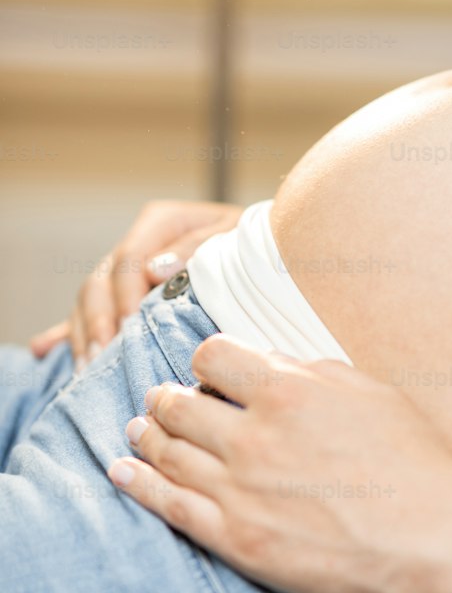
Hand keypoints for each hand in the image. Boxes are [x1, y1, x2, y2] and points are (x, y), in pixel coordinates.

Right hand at [31, 199, 243, 372]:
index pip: (129, 257)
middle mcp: (139, 246)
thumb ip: (197, 247)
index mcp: (162, 223)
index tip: (127, 328)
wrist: (265, 252)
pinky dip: (67, 332)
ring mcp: (127, 273)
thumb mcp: (234, 237)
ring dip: (85, 334)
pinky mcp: (123, 296)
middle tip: (102, 357)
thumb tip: (156, 270)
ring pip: (89, 300)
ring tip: (87, 369)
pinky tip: (45, 350)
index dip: (124, 294)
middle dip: (99, 321)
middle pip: (101, 281)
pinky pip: (88, 314)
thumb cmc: (252, 247)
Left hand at [106, 337, 451, 592]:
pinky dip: (138, 484)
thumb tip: (261, 361)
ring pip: (167, 451)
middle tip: (161, 400)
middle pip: (179, 403)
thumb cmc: (415, 461)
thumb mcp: (366, 391)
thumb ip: (307, 370)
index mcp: (288, 389)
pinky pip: (170, 506)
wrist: (438, 539)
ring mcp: (240, 491)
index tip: (210, 372)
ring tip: (137, 429)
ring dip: (146, 435)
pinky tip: (122, 471)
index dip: (207, 361)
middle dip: (167, 398)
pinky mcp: (238, 541)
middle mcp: (254, 435)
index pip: (212, 356)